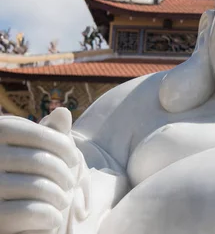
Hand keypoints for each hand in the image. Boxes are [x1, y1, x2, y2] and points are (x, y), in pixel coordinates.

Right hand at [0, 108, 81, 232]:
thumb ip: (50, 133)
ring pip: (38, 188)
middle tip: (70, 185)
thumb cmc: (31, 180)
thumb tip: (63, 112)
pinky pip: (32, 212)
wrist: (19, 222)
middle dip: (65, 175)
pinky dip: (51, 217)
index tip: (74, 159)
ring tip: (62, 200)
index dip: (63, 146)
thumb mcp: (40, 153)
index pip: (37, 134)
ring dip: (60, 197)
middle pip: (40, 162)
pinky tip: (53, 219)